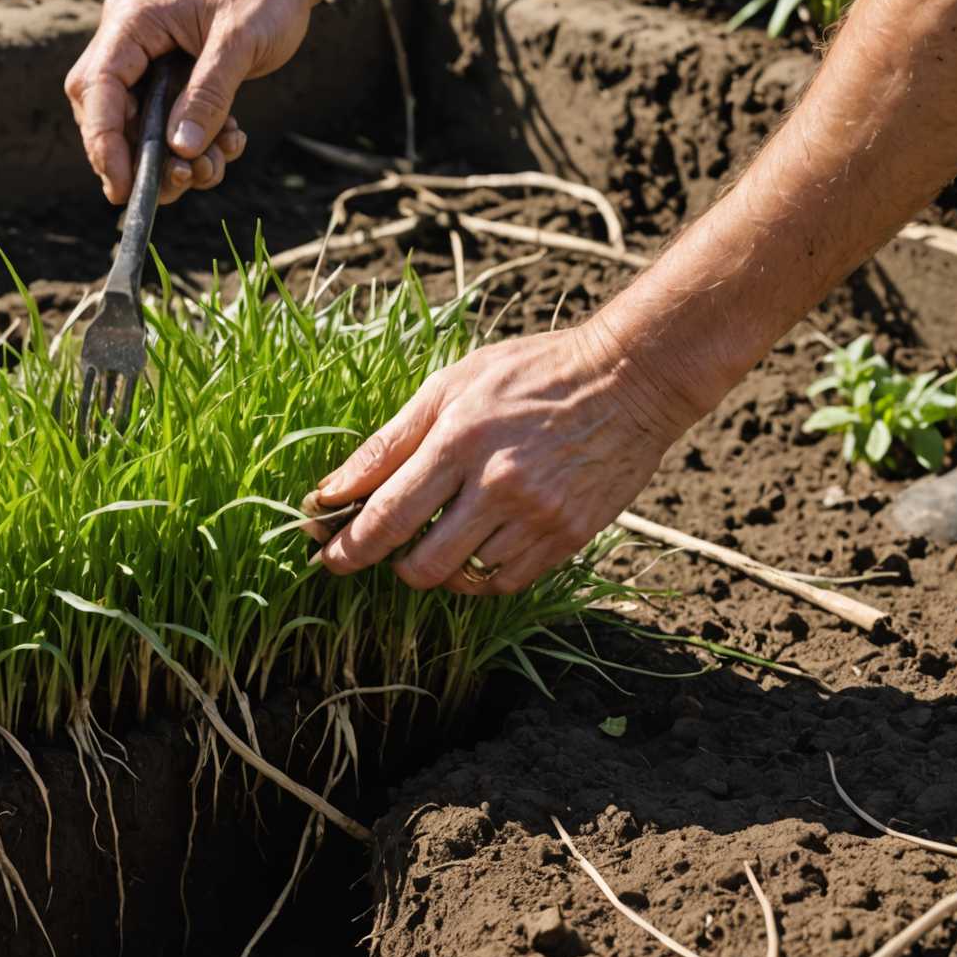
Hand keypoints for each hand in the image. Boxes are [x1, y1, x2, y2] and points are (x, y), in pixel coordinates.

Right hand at [65, 0, 311, 204]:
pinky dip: (195, 143)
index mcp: (132, 22)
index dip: (103, 142)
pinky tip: (229, 143)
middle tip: (171, 189)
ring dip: (172, 158)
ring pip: (140, 126)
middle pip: (108, 114)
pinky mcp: (171, 74)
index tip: (121, 185)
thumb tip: (180, 150)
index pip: (97, 89)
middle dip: (137, 158)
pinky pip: (168, 121)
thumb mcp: (240, 42)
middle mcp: (130, 40)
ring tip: (212, 168)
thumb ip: (208, 95)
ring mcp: (148, 58)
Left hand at [307, 324, 688, 594]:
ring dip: (442, 565)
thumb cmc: (529, 375)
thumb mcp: (449, 387)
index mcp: (459, 441)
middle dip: (394, 564)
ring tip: (448, 528)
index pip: (387, 517)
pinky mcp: (569, 537)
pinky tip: (483, 539)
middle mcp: (498, 485)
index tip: (326, 557)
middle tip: (392, 545)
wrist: (629, 379)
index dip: (348, 548)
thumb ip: (388, 444)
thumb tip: (330, 490)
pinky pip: (507, 582)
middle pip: (422, 565)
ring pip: (465, 578)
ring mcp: (538, 516)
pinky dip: (483, 572)